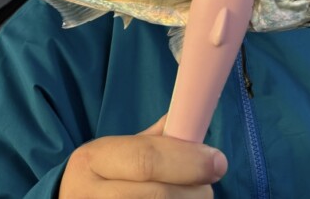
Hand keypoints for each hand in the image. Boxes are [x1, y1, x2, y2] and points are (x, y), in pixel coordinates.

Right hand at [59, 115, 226, 197]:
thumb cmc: (99, 179)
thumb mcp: (112, 154)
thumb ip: (150, 141)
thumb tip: (189, 118)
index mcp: (92, 160)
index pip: (145, 159)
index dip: (186, 160)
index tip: (217, 160)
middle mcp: (92, 194)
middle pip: (158, 195)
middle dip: (194, 189)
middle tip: (209, 185)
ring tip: (192, 196)